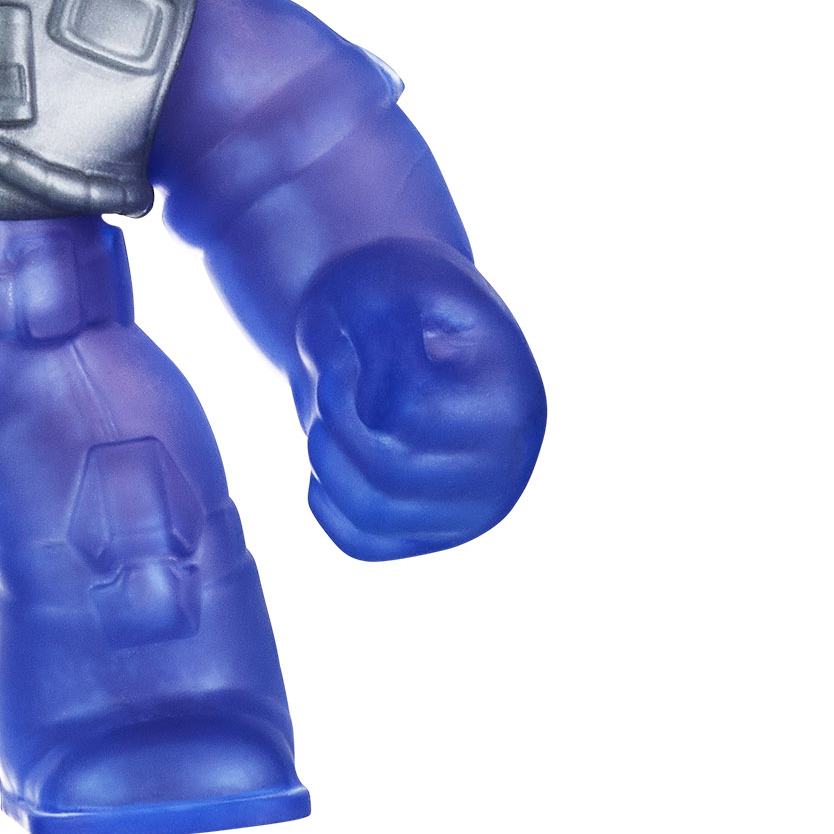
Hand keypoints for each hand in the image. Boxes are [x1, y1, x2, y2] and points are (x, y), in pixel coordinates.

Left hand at [296, 238, 545, 560]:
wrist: (402, 318)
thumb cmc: (393, 297)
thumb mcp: (383, 291)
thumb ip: (385, 345)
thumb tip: (381, 416)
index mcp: (511, 395)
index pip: (411, 416)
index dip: (352, 386)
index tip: (343, 355)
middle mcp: (507, 462)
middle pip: (392, 472)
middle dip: (334, 422)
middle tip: (325, 382)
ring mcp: (472, 506)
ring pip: (374, 512)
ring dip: (323, 459)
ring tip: (322, 414)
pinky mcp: (431, 533)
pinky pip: (360, 542)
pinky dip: (325, 499)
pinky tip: (329, 450)